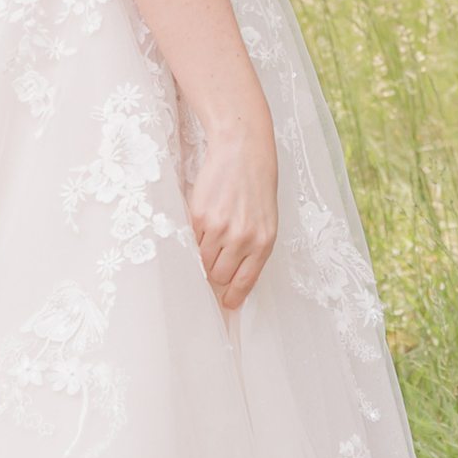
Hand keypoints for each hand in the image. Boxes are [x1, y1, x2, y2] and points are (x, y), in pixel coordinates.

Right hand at [187, 97, 277, 311]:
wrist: (244, 153)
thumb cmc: (256, 188)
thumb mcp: (265, 221)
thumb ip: (252, 249)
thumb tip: (233, 279)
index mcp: (264, 242)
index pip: (245, 281)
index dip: (233, 296)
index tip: (227, 305)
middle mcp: (243, 239)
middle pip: (219, 275)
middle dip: (215, 272)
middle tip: (214, 259)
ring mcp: (220, 228)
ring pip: (203, 261)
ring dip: (202, 255)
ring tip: (209, 236)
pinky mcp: (199, 216)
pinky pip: (191, 241)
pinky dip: (194, 238)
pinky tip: (203, 222)